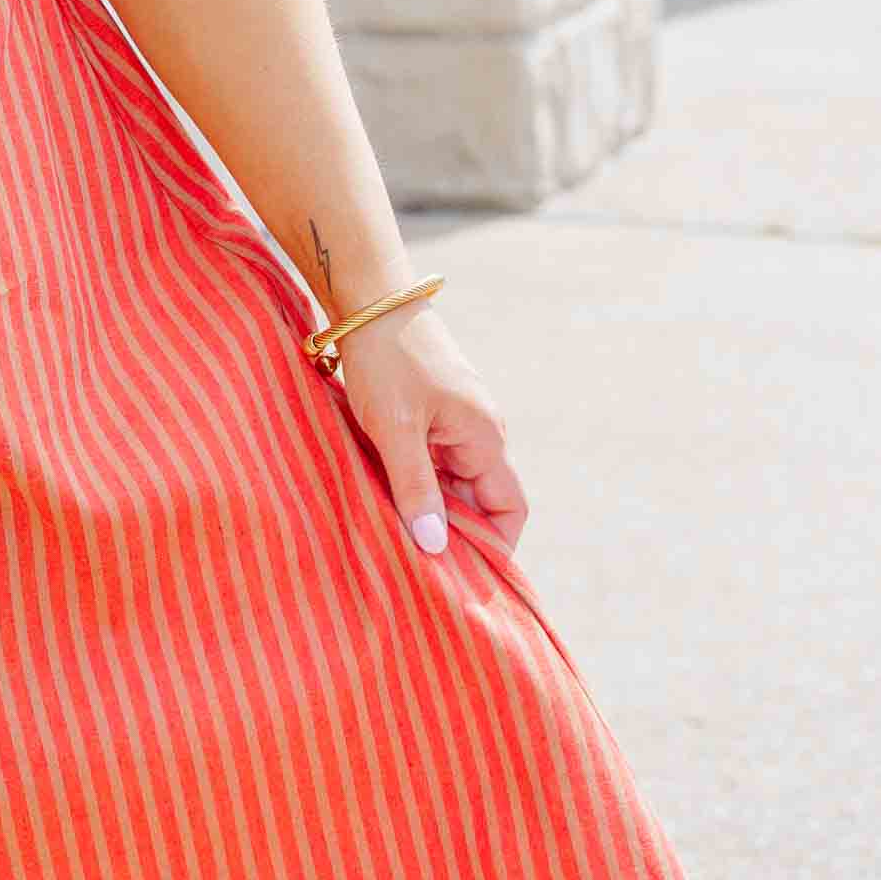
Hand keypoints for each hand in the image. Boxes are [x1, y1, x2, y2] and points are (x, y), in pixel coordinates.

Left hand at [335, 301, 527, 565]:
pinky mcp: (430, 414)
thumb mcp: (395, 429)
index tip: (466, 579)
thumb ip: (416, 488)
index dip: (496, 546)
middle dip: (455, 535)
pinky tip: (384, 503)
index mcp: (485, 437)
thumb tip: (435, 547)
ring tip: (398, 543)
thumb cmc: (386, 360)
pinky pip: (431, 463)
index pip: (510, 508)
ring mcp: (455, 423)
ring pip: (451, 483)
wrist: (370, 300)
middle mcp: (479, 433)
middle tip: (420, 571)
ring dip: (429, 510)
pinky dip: (414, 485)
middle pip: (479, 501)